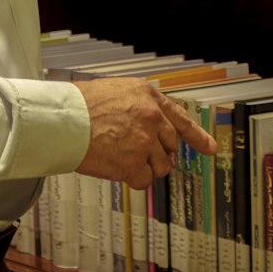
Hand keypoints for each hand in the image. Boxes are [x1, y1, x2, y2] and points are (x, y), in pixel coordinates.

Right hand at [74, 77, 216, 190]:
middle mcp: (152, 117)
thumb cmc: (80, 105)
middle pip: (170, 146)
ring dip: (143, 167)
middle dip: (156, 153)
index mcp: (148, 96)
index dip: (197, 136)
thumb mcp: (116, 92)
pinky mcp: (133, 163)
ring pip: (160, 166)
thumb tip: (148, 126)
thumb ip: (137, 107)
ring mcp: (144, 141)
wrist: (62, 119)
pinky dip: (132, 179)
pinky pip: (144, 180)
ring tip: (120, 157)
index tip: (210, 148)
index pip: (180, 118)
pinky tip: (116, 167)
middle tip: (136, 153)